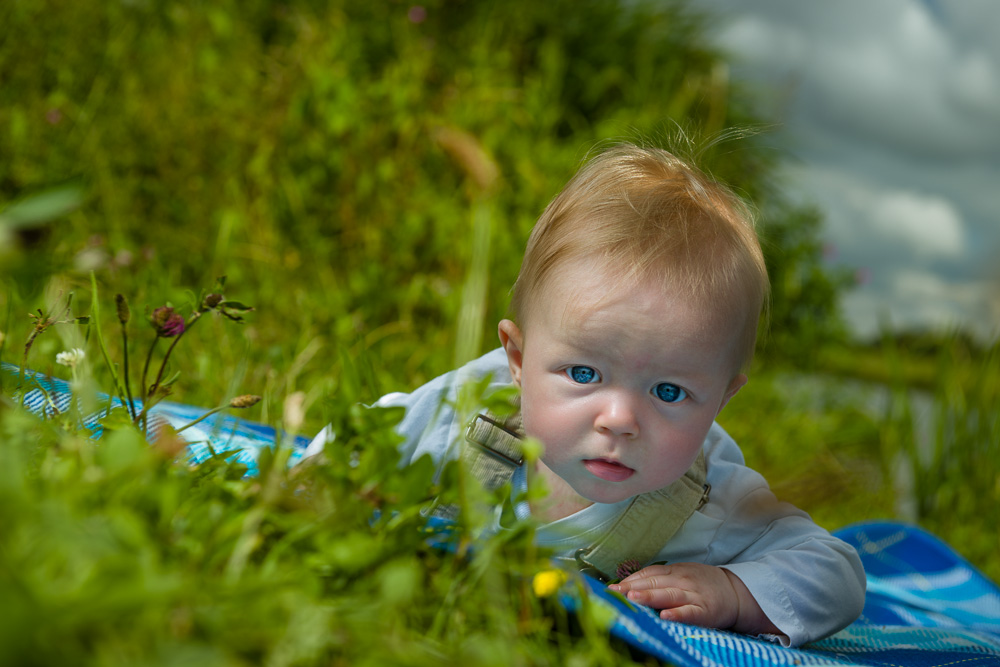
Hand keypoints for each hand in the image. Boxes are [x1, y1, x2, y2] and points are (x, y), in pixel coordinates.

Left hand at [608, 562, 779, 635]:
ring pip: (669, 594)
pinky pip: (690, 612)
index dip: (630, 580)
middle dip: (633, 587)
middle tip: (615, 593)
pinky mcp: (706, 610)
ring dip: (650, 596)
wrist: (737, 593)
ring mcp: (694, 594)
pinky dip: (678, 614)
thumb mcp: (681, 577)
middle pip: (655, 582)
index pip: (648, 573)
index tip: (611, 587)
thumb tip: (628, 588)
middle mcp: (682, 580)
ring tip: (632, 599)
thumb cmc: (702, 586)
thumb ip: (659, 580)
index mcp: (674, 572)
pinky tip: (665, 616)